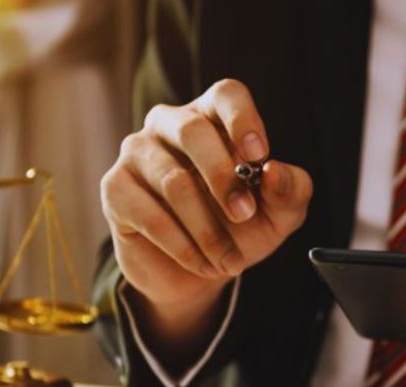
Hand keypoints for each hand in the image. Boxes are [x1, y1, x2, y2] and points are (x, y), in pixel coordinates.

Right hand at [100, 79, 312, 361]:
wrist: (196, 272)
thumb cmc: (238, 229)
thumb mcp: (278, 214)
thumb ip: (290, 190)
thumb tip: (275, 172)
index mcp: (214, 118)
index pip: (226, 95)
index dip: (242, 119)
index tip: (258, 156)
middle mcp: (170, 125)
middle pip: (192, 130)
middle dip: (223, 178)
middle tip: (244, 215)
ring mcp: (137, 152)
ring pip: (173, 181)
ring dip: (207, 229)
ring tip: (228, 259)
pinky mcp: (115, 187)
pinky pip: (150, 214)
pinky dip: (183, 246)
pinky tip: (202, 263)